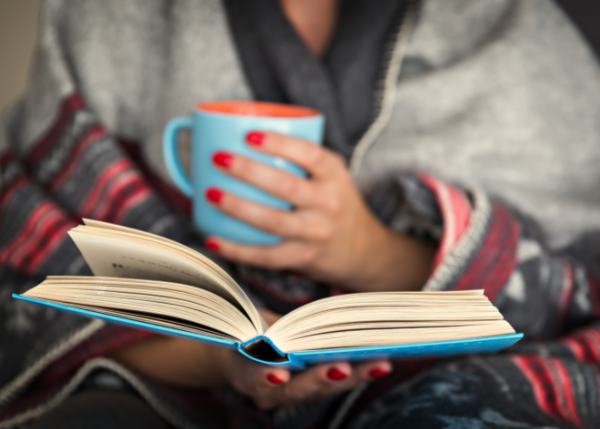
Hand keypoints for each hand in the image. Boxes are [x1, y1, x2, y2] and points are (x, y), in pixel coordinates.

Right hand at [109, 309, 391, 409]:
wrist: (232, 350)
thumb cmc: (229, 327)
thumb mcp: (226, 318)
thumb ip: (223, 304)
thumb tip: (177, 273)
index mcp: (240, 371)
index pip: (250, 376)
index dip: (263, 373)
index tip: (278, 368)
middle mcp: (266, 387)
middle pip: (295, 390)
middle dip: (319, 378)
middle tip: (342, 366)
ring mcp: (290, 389)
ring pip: (321, 388)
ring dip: (348, 375)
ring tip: (377, 362)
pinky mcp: (309, 382)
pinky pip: (333, 380)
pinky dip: (356, 370)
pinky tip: (380, 358)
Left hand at [205, 131, 434, 291]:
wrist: (363, 249)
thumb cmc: (335, 203)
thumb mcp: (332, 176)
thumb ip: (301, 159)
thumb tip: (241, 135)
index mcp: (335, 175)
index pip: (310, 155)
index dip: (279, 144)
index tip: (249, 135)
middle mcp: (328, 203)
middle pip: (285, 186)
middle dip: (248, 171)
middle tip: (218, 158)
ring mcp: (316, 233)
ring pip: (272, 221)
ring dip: (237, 207)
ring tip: (210, 193)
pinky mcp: (303, 257)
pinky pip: (266, 255)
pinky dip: (237, 249)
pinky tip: (213, 239)